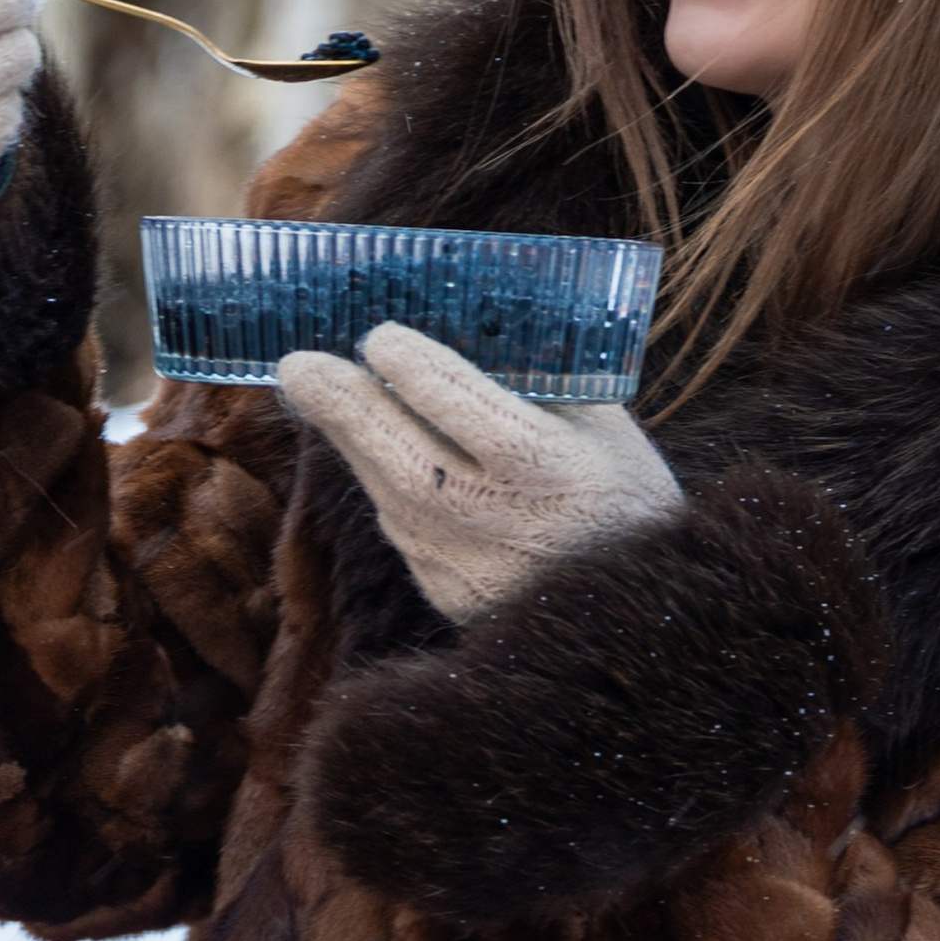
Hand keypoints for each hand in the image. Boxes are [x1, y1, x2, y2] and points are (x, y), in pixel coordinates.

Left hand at [278, 324, 681, 624]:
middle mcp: (498, 520)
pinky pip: (401, 528)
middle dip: (339, 402)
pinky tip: (381, 456)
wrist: (642, 615)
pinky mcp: (446, 596)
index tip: (379, 335)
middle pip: (394, 450)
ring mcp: (466, 566)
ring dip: (353, 440)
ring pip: (385, 490)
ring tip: (325, 395)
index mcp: (548, 467)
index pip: (454, 400)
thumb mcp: (607, 428)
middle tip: (297, 364)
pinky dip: (386, 486)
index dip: (406, 362)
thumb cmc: (626, 499)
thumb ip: (541, 382)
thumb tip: (470, 326)